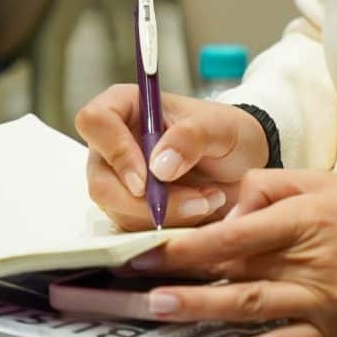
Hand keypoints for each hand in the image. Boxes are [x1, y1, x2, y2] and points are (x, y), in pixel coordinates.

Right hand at [75, 84, 269, 230]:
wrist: (242, 165)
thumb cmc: (226, 133)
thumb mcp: (220, 127)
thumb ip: (191, 137)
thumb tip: (158, 166)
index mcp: (127, 107)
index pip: (95, 121)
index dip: (115, 151)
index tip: (146, 177)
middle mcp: (114, 144)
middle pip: (101, 180)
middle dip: (146, 201)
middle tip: (195, 200)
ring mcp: (118, 180)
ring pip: (117, 210)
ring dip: (166, 214)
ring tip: (208, 199)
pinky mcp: (130, 209)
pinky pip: (135, 228)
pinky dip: (170, 226)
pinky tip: (200, 210)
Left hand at [127, 169, 336, 336]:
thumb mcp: (325, 183)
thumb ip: (272, 185)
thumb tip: (229, 203)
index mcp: (304, 220)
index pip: (236, 232)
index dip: (190, 241)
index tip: (151, 243)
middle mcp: (306, 262)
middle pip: (235, 269)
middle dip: (182, 275)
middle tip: (134, 280)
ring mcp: (316, 301)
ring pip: (249, 308)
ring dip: (201, 309)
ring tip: (159, 309)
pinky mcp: (326, 331)